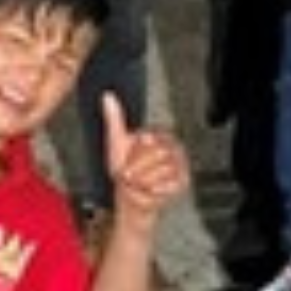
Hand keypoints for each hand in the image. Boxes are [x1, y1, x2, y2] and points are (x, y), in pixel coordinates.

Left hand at [103, 93, 188, 225]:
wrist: (131, 194)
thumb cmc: (125, 167)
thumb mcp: (116, 142)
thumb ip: (114, 119)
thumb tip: (107, 96)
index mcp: (159, 133)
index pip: (148, 138)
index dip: (135, 152)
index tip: (128, 158)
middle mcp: (173, 146)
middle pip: (155, 155)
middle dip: (136, 169)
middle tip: (130, 174)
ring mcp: (180, 163)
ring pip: (160, 171)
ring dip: (143, 181)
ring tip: (140, 181)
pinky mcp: (183, 180)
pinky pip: (167, 184)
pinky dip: (154, 189)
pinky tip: (150, 189)